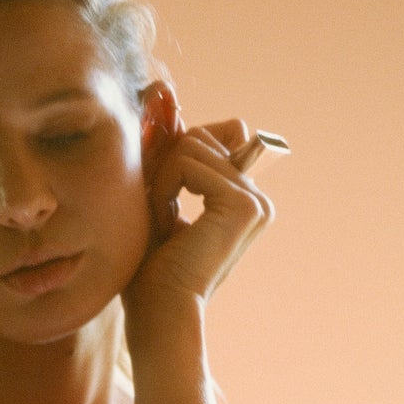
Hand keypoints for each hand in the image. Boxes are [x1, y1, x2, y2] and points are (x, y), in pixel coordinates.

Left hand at [124, 97, 273, 343]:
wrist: (157, 316)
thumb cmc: (148, 272)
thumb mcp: (153, 195)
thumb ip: (162, 145)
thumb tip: (162, 87)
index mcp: (240, 198)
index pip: (205, 138)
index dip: (171, 156)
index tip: (156, 198)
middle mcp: (256, 197)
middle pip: (197, 136)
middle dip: (163, 171)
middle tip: (158, 221)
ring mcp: (255, 201)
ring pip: (190, 145)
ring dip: (161, 183)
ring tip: (162, 227)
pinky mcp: (244, 204)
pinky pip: (188, 160)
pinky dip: (164, 189)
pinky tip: (168, 225)